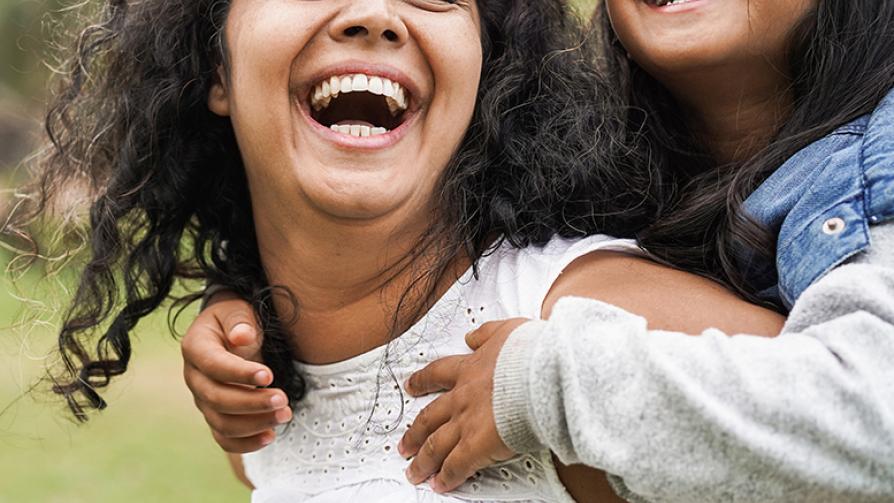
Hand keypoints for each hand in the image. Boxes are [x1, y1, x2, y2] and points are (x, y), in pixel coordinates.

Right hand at [181, 290, 292, 452]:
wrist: (232, 332)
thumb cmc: (236, 319)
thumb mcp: (237, 310)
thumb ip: (240, 321)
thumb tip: (242, 337)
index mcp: (195, 347)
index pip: (213, 365)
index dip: (239, 373)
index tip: (269, 375)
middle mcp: (194, 377)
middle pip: (216, 399)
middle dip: (252, 403)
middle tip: (283, 400)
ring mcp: (203, 399)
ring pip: (221, 422)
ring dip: (254, 424)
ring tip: (285, 415)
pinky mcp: (215, 415)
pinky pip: (224, 437)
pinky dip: (246, 443)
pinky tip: (270, 436)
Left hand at [398, 318, 529, 492]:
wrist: (543, 373)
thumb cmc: (532, 353)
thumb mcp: (507, 331)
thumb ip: (487, 333)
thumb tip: (471, 336)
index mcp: (470, 369)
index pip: (438, 374)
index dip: (422, 382)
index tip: (412, 386)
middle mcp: (462, 397)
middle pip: (429, 417)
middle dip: (414, 433)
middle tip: (404, 444)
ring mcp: (466, 422)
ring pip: (435, 445)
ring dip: (423, 461)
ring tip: (414, 472)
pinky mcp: (477, 445)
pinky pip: (456, 466)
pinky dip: (446, 478)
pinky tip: (440, 485)